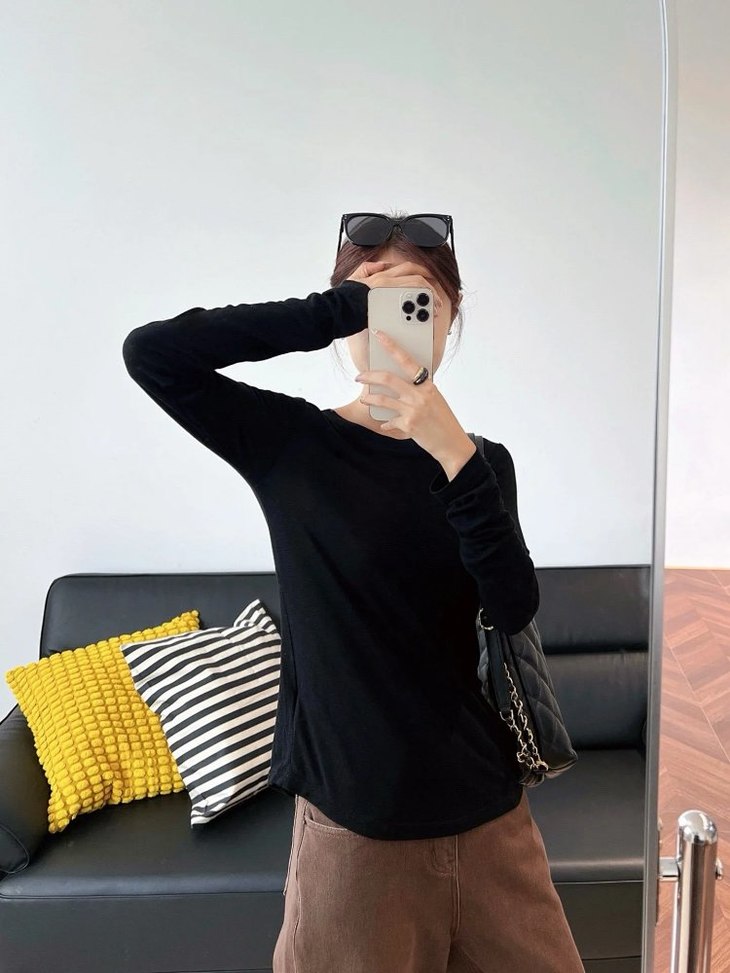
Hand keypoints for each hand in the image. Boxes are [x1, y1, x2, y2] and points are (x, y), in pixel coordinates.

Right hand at [345, 260, 442, 311]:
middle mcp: (387, 280)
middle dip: (431, 288)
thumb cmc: (345, 298)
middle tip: (437, 301)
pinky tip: (425, 315)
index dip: (423, 272)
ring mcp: (389, 290)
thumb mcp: (355, 277)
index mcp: (382, 275)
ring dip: (430, 297)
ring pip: (417, 287)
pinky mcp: (388, 302)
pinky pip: (411, 302)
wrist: (338, 309)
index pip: (408, 268)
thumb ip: (368, 268)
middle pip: (417, 278)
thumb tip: (382, 264)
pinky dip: (420, 307)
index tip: (431, 281)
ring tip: (435, 309)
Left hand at [355, 330, 475, 473]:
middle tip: (359, 377)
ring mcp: (413, 410)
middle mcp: (420, 395)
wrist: (451, 443)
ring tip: (365, 399)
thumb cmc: (442, 420)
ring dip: (369, 399)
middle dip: (369, 376)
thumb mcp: (434, 399)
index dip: (391, 346)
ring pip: (382, 399)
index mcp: (427, 385)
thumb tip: (398, 383)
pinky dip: (385, 423)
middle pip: (387, 378)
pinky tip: (385, 424)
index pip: (406, 360)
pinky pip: (389, 421)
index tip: (379, 335)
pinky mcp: (408, 425)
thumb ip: (418, 390)